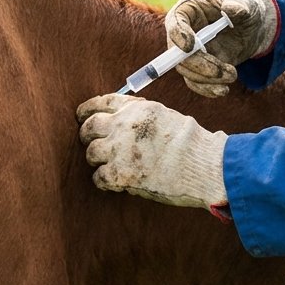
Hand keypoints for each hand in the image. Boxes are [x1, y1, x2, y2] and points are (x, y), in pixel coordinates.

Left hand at [77, 93, 228, 213]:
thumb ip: (142, 116)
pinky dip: (103, 180)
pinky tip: (112, 182)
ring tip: (105, 165)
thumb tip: (125, 119)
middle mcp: (123, 126)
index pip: (101, 102)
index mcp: (136, 109)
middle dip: (87, 135)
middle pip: (90, 127)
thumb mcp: (166, 115)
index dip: (87, 109)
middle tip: (89, 143)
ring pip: (91, 152)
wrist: (202, 165)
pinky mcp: (120, 175)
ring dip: (96, 159)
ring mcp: (119, 150)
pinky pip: (99, 177)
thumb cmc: (192, 143)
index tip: (82, 115)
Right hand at [164, 0, 278, 97]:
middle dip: (198, 65)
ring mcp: (190, 52)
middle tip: (220, 71)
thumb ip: (240, 4)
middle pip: (178, 54)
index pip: (175, 23)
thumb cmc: (245, 5)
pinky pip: (196, 82)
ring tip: (233, 75)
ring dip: (207, 79)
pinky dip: (207, 89)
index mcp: (188, 9)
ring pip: (187, 71)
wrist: (252, 24)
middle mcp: (184, 32)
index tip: (191, 46)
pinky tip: (223, 90)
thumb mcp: (246, 1)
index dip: (179, 35)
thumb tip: (231, 9)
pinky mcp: (199, 67)